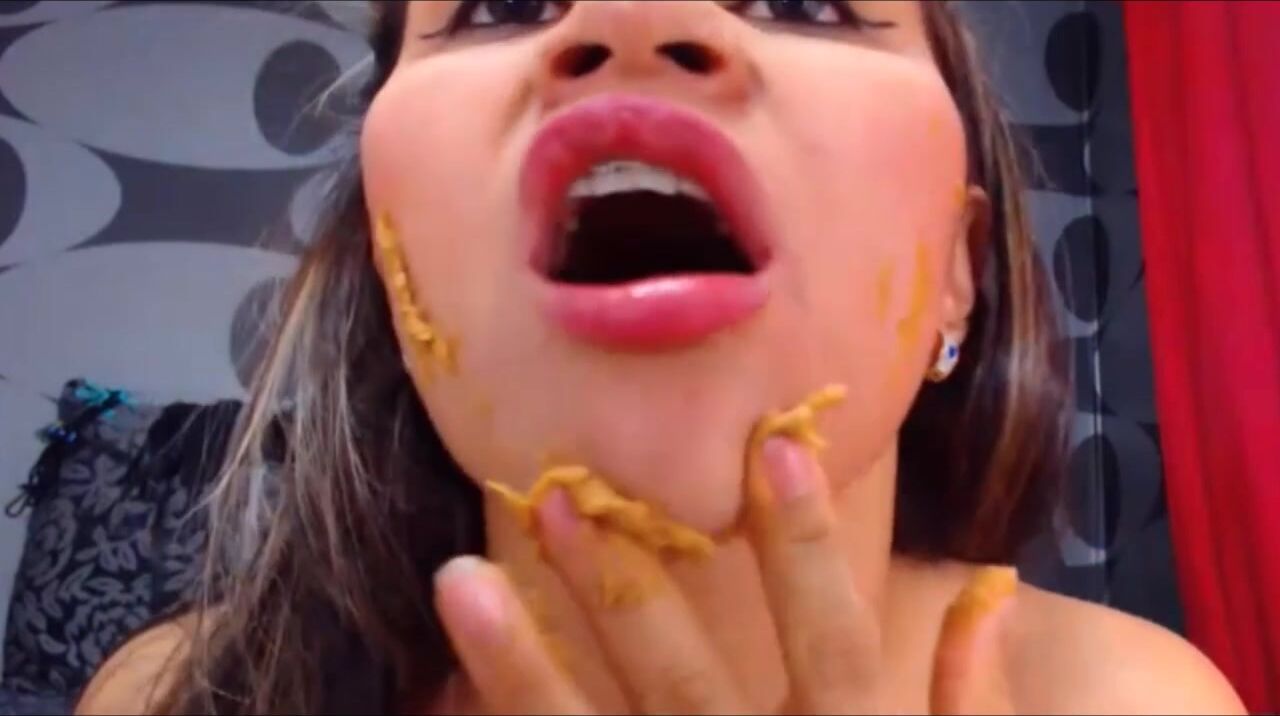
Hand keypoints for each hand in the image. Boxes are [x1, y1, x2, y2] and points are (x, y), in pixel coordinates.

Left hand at [433, 437, 1016, 713]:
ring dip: (525, 663)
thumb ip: (974, 701)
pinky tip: (447, 693)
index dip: (808, 546)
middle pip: (682, 683)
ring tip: (459, 578)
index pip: (831, 639)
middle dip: (622, 589)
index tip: (775, 445)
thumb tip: (994, 588)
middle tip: (555, 497)